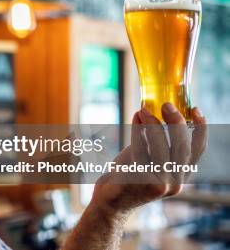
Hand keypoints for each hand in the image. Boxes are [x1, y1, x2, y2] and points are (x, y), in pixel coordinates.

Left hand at [89, 103, 206, 216]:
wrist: (108, 203)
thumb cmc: (126, 178)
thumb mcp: (146, 160)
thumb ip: (155, 144)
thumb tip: (153, 116)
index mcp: (180, 177)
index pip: (196, 151)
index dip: (200, 129)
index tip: (195, 109)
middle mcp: (174, 183)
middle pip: (181, 147)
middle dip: (175, 122)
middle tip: (166, 104)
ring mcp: (158, 183)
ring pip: (161, 148)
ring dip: (153, 124)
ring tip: (143, 109)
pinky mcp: (140, 181)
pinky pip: (140, 149)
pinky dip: (137, 131)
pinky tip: (135, 119)